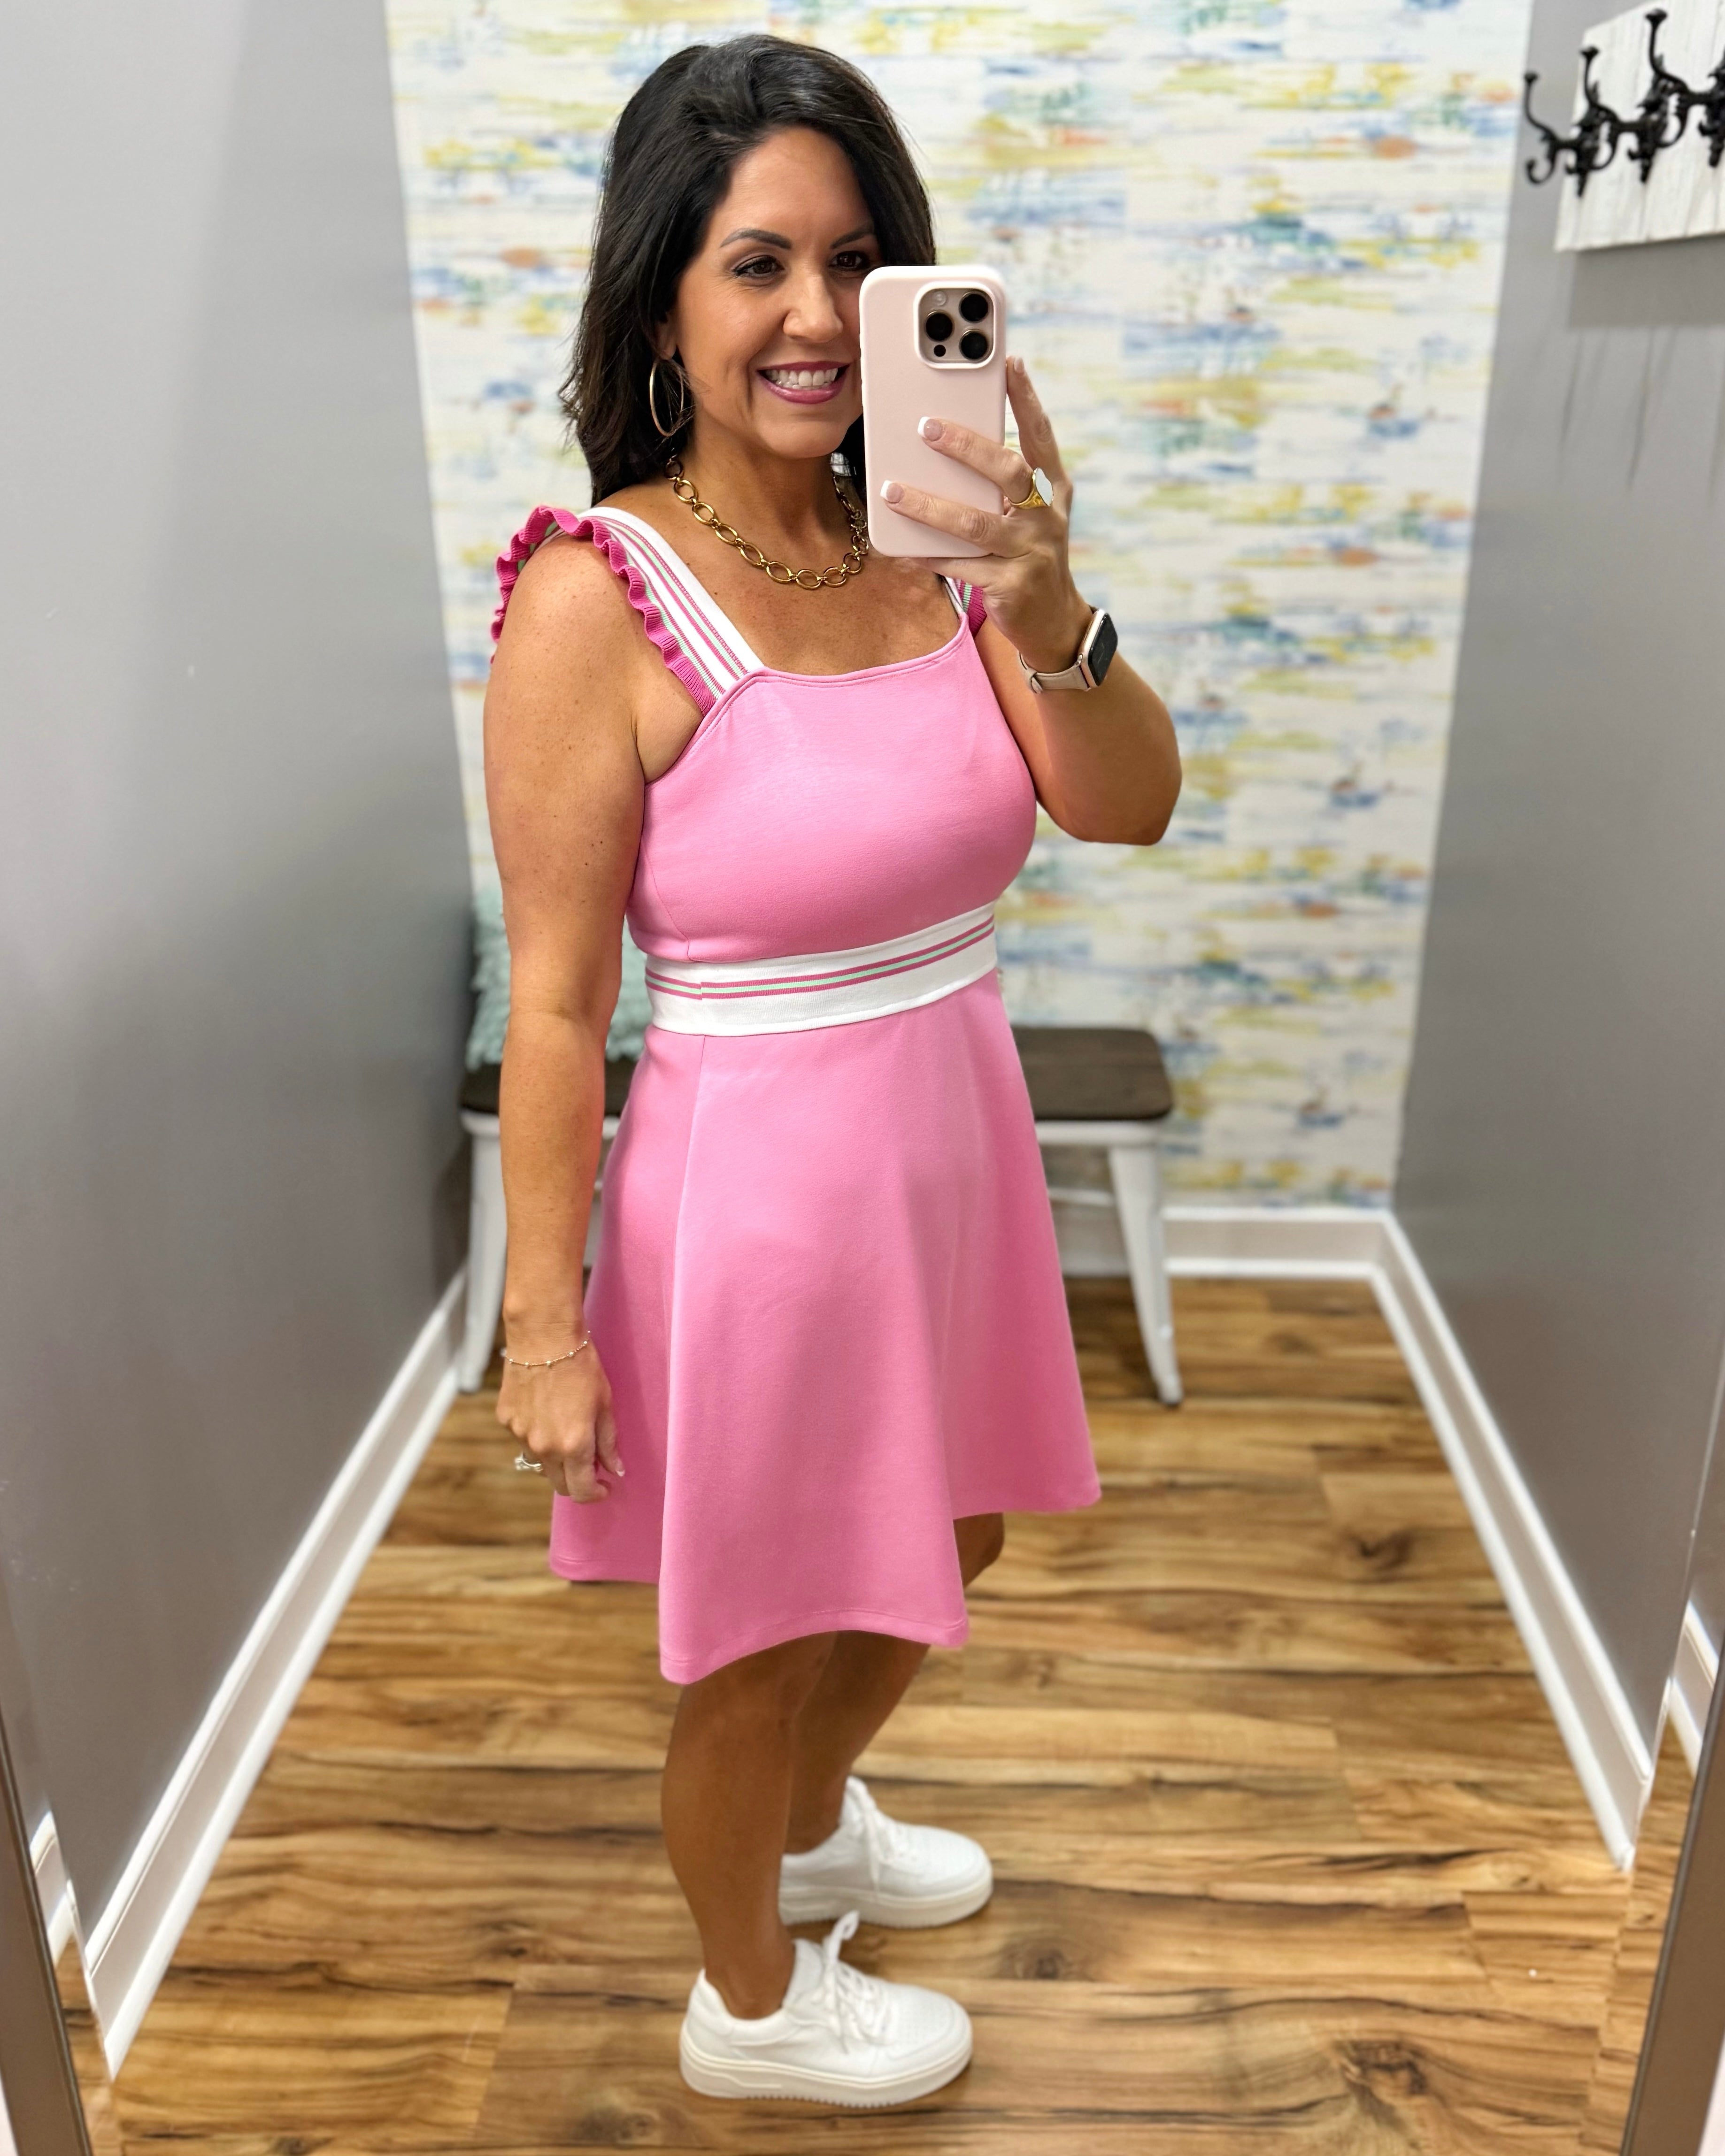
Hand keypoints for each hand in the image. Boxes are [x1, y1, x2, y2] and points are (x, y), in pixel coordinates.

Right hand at [497, 1345, 622, 1503]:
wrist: (544, 1337)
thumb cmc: (582, 1367)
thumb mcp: (605, 1405)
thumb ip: (608, 1443)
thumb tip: (615, 1470)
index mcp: (573, 1446)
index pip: (582, 1491)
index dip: (595, 1494)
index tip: (604, 1486)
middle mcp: (544, 1448)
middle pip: (559, 1484)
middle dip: (576, 1481)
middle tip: (589, 1464)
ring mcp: (521, 1435)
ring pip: (540, 1462)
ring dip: (555, 1458)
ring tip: (566, 1431)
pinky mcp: (506, 1420)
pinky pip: (524, 1439)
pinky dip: (537, 1436)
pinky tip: (546, 1412)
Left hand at [879, 354, 1090, 672]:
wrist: (1054, 624)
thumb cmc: (1029, 559)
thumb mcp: (1028, 517)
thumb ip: (1002, 487)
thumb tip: (950, 447)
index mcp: (1052, 492)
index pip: (1040, 437)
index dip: (1026, 400)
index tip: (1009, 362)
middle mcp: (1044, 518)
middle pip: (1008, 472)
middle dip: (967, 447)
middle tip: (927, 427)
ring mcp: (1030, 553)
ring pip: (976, 523)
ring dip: (930, 506)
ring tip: (893, 491)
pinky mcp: (1010, 587)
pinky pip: (960, 567)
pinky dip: (928, 557)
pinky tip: (901, 550)